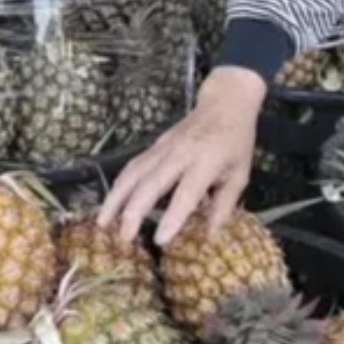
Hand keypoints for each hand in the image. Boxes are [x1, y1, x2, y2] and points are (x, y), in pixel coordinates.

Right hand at [100, 67, 264, 245]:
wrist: (225, 103)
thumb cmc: (235, 143)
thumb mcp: (239, 176)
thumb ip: (223, 206)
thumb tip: (208, 237)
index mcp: (207, 160)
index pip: (186, 192)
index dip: (172, 217)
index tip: (159, 240)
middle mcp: (180, 153)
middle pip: (151, 182)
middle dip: (134, 210)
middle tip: (124, 237)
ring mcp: (163, 147)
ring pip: (133, 172)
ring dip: (116, 198)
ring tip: (103, 223)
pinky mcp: (153, 145)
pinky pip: (132, 166)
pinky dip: (119, 185)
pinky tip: (110, 204)